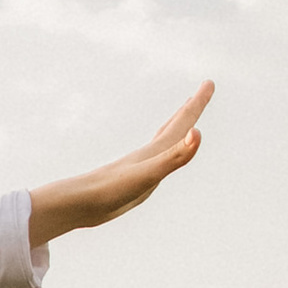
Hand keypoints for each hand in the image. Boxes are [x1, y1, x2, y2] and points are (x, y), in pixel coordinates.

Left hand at [29, 82, 211, 246]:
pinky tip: (159, 157)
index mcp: (155, 150)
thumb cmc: (111, 189)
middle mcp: (149, 153)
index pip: (183, 122)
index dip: (198, 103)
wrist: (78, 204)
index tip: (209, 82)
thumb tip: (197, 132)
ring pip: (164, 140)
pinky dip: (164, 153)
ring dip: (177, 128)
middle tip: (203, 90)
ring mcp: (141, 166)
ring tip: (185, 122)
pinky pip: (156, 160)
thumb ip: (174, 156)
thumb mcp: (148, 175)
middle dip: (191, 108)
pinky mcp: (134, 180)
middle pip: (174, 125)